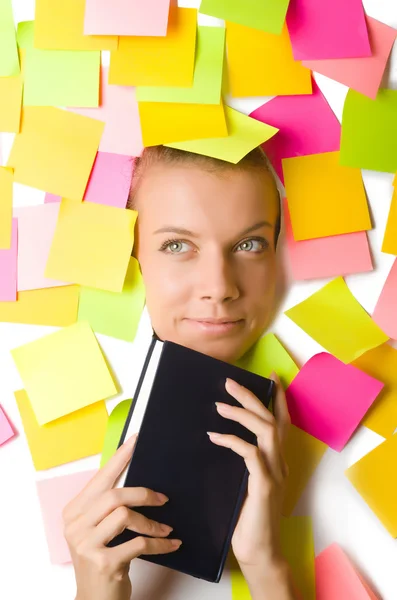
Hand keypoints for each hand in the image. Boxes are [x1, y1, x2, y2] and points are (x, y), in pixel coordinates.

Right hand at [63, 433, 181, 599]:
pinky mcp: (102, 562)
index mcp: (74, 511)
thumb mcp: (100, 530)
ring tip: (166, 528)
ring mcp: (86, 544)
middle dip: (143, 494)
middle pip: (114, 496)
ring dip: (151, 522)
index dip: (121, 458)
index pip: (100, 478)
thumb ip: (110, 507)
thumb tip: (139, 480)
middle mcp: (75, 525)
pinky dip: (158, 543)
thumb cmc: (102, 560)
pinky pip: (138, 543)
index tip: (137, 440)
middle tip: (164, 498)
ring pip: (124, 516)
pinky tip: (170, 544)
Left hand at [208, 372, 290, 571]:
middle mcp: (280, 464)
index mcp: (277, 462)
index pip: (282, 423)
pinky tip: (215, 436)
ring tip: (219, 405)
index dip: (278, 399)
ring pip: (266, 431)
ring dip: (242, 414)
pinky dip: (233, 441)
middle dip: (252, 397)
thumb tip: (224, 439)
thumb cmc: (248, 519)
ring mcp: (274, 474)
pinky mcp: (264, 486)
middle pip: (272, 420)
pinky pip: (251, 454)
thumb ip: (245, 464)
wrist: (259, 552)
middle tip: (230, 382)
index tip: (271, 378)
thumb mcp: (247, 485)